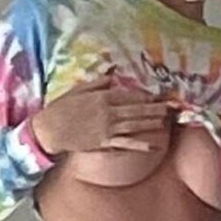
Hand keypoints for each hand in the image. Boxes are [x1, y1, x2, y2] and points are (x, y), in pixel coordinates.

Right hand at [31, 75, 172, 156]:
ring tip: (166, 120)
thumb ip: (96, 83)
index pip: (128, 95)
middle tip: (170, 106)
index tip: (156, 95)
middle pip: (136, 109)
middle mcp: (108, 112)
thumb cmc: (61, 109)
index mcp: (102, 97)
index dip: (144, 95)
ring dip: (152, 122)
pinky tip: (154, 146)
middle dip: (154, 108)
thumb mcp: (78, 89)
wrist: (49, 130)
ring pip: (135, 124)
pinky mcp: (105, 143)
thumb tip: (112, 74)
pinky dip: (141, 145)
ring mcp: (108, 128)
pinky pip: (126, 144)